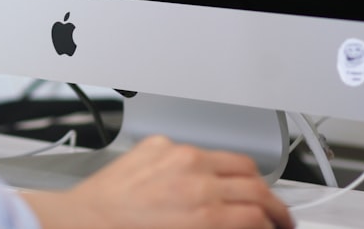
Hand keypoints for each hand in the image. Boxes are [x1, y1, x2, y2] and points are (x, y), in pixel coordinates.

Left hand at [22, 135, 292, 228]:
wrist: (86, 221)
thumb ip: (223, 227)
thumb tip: (245, 224)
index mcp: (207, 213)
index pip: (261, 215)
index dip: (276, 225)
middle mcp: (196, 178)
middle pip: (257, 185)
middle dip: (273, 205)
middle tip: (277, 217)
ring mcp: (178, 155)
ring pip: (234, 160)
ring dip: (249, 180)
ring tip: (252, 193)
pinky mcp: (160, 144)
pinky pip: (198, 150)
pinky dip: (209, 165)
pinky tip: (207, 178)